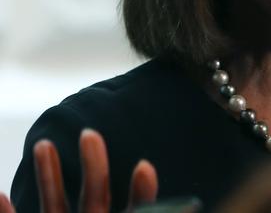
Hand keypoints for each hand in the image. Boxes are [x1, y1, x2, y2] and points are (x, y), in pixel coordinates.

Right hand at [0, 129, 157, 212]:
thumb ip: (147, 211)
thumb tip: (185, 207)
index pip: (136, 208)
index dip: (141, 191)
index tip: (145, 166)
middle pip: (95, 193)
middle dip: (93, 164)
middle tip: (90, 133)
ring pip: (57, 202)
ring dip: (48, 174)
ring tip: (43, 144)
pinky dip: (5, 212)